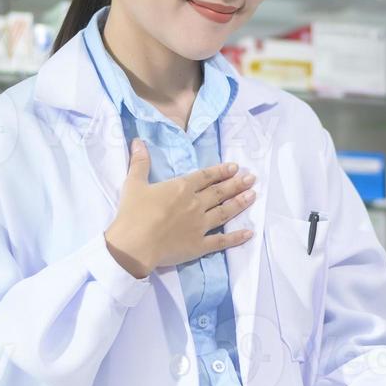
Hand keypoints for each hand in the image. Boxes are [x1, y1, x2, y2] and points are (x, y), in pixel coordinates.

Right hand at [104, 139, 256, 277]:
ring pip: (224, 212)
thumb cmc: (133, 214)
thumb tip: (138, 140)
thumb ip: (140, 162)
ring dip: (240, 203)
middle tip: (252, 178)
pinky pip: (222, 241)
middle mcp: (195, 204)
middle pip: (219, 192)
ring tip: (253, 196)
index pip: (205, 176)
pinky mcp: (199, 245)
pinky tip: (249, 233)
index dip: (220, 171)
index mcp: (181, 188)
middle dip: (236, 184)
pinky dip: (236, 237)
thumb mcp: (134, 184)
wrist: (134, 245)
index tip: (234, 167)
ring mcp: (200, 225)